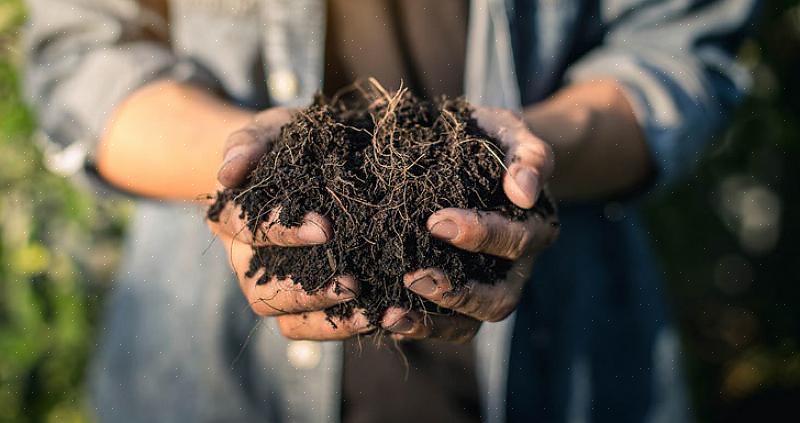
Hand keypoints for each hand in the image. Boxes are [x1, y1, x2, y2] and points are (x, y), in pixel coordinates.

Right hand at [208, 108, 373, 339]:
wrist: (306, 162)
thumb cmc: (287, 143)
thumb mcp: (271, 130)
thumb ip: (250, 143)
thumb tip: (227, 174)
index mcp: (231, 217)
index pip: (245, 229)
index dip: (281, 232)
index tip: (325, 227)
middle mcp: (245, 260)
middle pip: (261, 289)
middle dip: (305, 288)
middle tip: (351, 280)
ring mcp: (271, 286)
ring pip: (284, 318)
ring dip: (325, 315)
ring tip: (368, 308)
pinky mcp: (299, 304)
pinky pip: (309, 327)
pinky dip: (340, 327)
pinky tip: (378, 316)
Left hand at [382, 107, 558, 342]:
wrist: (472, 151)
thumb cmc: (490, 140)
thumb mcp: (510, 133)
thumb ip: (528, 155)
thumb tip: (525, 192)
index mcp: (535, 229)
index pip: (515, 241)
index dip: (480, 236)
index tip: (435, 221)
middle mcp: (514, 269)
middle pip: (499, 299)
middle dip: (457, 292)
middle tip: (413, 276)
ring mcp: (486, 289)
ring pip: (470, 325)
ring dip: (431, 323)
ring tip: (391, 313)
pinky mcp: (456, 301)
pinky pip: (442, 327)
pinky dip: (414, 326)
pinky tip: (380, 318)